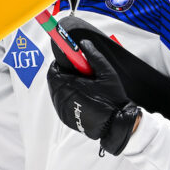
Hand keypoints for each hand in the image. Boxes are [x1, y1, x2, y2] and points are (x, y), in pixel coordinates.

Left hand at [46, 40, 140, 155]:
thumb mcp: (107, 73)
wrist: (115, 124)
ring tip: (83, 87)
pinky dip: (67, 98)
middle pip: (54, 80)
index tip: (69, 61)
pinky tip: (82, 98)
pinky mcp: (65, 119)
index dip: (60, 63)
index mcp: (69, 85)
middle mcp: (62, 98)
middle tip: (79, 74)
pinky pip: (60, 104)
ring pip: (56, 92)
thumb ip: (94, 56)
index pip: (53, 69)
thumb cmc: (112, 100)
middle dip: (64, 74)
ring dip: (65, 86)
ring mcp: (62, 109)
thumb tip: (84, 44)